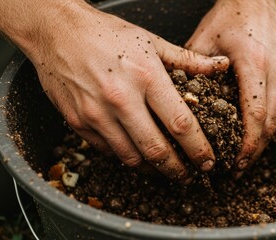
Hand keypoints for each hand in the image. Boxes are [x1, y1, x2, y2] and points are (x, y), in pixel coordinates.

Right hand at [11, 2, 228, 182]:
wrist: (56, 32)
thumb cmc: (106, 33)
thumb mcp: (151, 41)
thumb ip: (188, 60)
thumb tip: (219, 65)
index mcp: (146, 77)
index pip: (180, 123)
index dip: (198, 148)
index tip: (207, 161)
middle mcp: (122, 100)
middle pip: (157, 149)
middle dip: (178, 170)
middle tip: (189, 177)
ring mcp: (97, 114)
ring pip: (131, 157)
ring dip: (152, 170)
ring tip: (165, 170)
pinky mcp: (79, 123)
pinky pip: (108, 151)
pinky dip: (126, 157)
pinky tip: (137, 156)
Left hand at [186, 0, 275, 175]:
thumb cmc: (230, 15)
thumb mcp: (204, 38)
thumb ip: (193, 70)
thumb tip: (179, 99)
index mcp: (254, 63)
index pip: (256, 114)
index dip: (247, 143)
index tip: (235, 162)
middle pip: (270, 123)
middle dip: (255, 150)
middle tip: (237, 169)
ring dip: (262, 141)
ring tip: (243, 158)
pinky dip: (267, 125)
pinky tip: (253, 135)